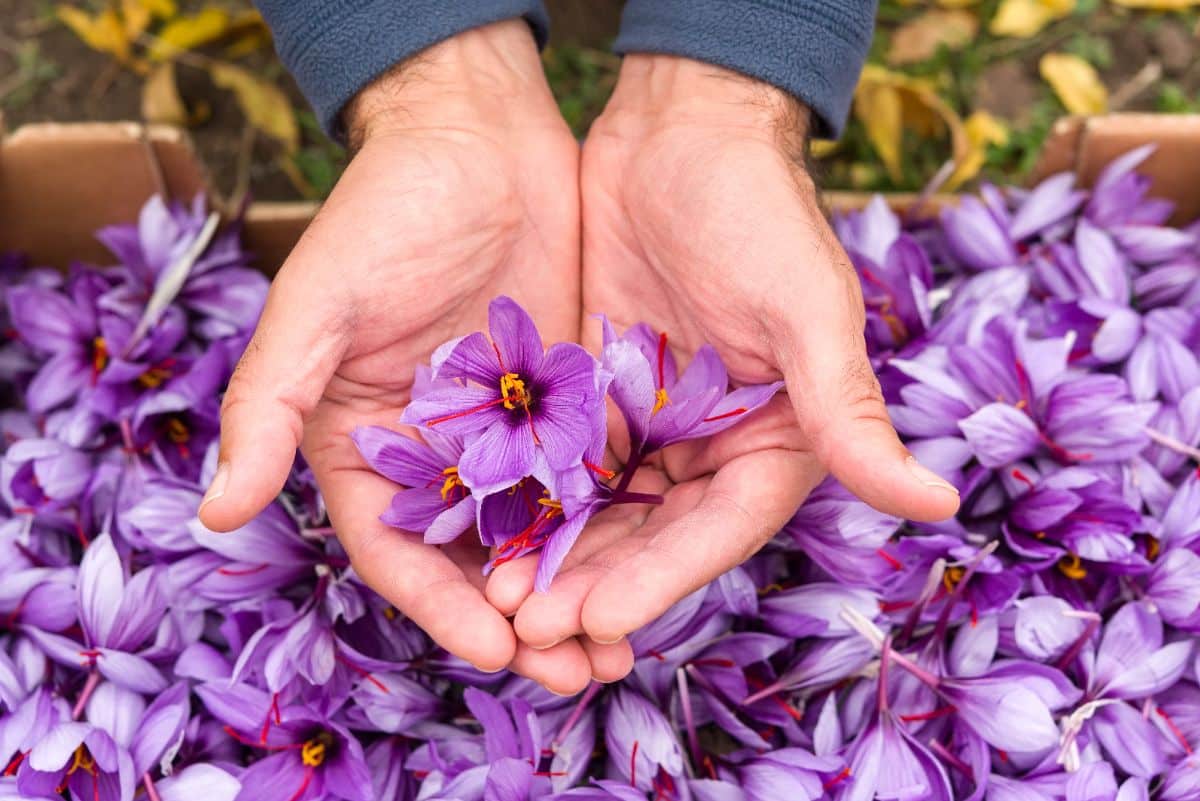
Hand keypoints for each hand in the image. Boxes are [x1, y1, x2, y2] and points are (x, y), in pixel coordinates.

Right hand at [197, 21, 628, 692]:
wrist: (479, 142)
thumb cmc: (384, 214)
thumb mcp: (319, 305)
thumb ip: (269, 404)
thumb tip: (216, 510)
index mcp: (365, 449)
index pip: (400, 555)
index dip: (442, 610)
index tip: (496, 652)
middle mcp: (436, 459)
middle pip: (478, 566)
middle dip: (523, 625)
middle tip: (578, 673)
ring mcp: (507, 438)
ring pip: (541, 539)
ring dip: (577, 595)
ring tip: (621, 649)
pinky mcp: (568, 409)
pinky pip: (592, 483)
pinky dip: (614, 532)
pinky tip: (653, 565)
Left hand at [487, 55, 960, 652]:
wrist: (680, 129)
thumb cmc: (757, 208)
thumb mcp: (806, 308)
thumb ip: (849, 411)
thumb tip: (940, 505)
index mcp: (779, 438)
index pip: (719, 530)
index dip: (662, 579)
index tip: (601, 618)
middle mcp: (715, 445)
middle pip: (653, 537)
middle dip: (595, 585)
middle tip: (528, 630)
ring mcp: (652, 423)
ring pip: (602, 512)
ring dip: (556, 559)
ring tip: (499, 603)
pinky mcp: (598, 395)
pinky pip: (563, 462)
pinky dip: (532, 501)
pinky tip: (486, 534)